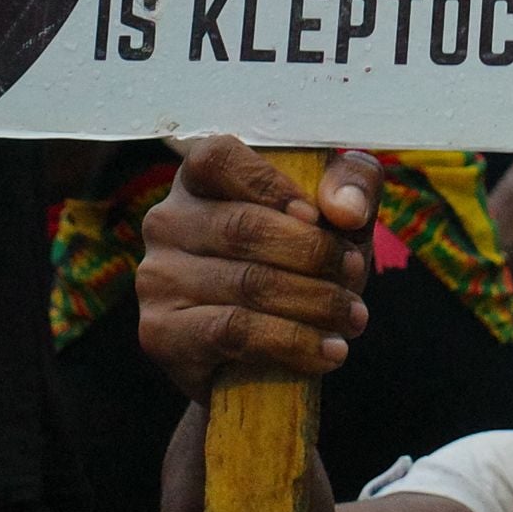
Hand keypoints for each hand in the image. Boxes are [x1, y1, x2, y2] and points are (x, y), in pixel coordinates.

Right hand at [129, 137, 378, 402]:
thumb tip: (346, 210)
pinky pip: (232, 332)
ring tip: (352, 318)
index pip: (218, 158)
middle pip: (241, 227)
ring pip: (244, 284)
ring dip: (314, 303)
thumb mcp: (334, 215)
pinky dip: (291, 342)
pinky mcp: (161, 333)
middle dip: (313, 253)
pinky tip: (326, 352)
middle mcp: (167, 222)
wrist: (263, 353)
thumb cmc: (299, 261)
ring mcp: (158, 278)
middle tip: (354, 273)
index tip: (317, 216)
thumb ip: (352, 186)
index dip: (270, 185)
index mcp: (200, 179)